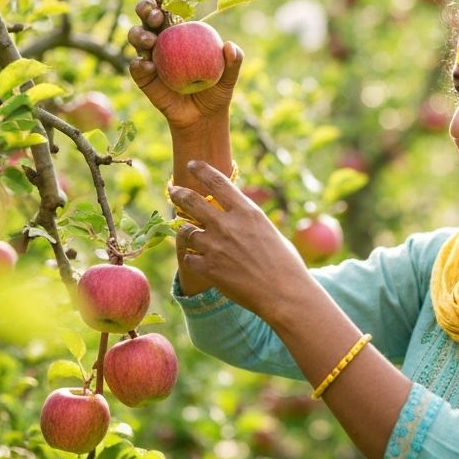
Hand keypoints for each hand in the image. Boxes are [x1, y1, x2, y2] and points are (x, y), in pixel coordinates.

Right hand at [127, 3, 242, 134]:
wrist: (203, 117)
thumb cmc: (216, 90)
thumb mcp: (229, 77)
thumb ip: (233, 62)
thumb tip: (230, 47)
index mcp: (181, 33)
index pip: (170, 10)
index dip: (164, 1)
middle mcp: (162, 40)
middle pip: (147, 18)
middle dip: (146, 10)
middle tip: (156, 16)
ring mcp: (149, 57)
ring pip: (136, 38)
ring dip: (139, 34)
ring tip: (150, 40)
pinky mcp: (142, 76)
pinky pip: (136, 67)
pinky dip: (140, 64)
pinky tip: (148, 66)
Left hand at [169, 161, 307, 317]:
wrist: (283, 294)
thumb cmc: (285, 263)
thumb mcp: (269, 231)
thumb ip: (247, 221)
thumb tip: (234, 215)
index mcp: (247, 212)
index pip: (218, 182)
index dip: (201, 170)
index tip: (192, 164)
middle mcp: (227, 225)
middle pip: (192, 201)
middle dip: (178, 193)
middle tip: (173, 190)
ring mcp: (215, 246)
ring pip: (186, 231)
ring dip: (187, 232)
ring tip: (190, 234)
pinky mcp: (208, 268)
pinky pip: (188, 258)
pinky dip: (193, 259)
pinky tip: (200, 262)